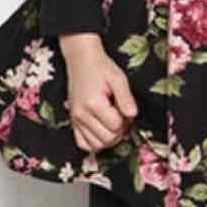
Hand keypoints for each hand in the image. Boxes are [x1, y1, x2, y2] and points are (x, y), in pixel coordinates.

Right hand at [59, 33, 138, 152]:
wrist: (82, 61)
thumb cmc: (101, 68)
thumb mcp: (118, 79)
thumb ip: (126, 98)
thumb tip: (132, 115)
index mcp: (93, 103)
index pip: (116, 126)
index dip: (126, 120)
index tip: (125, 108)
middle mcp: (81, 114)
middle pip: (107, 139)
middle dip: (119, 130)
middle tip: (121, 115)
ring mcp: (75, 120)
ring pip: (96, 145)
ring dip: (109, 138)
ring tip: (112, 122)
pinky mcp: (73, 122)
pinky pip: (83, 144)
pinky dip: (95, 142)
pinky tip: (102, 130)